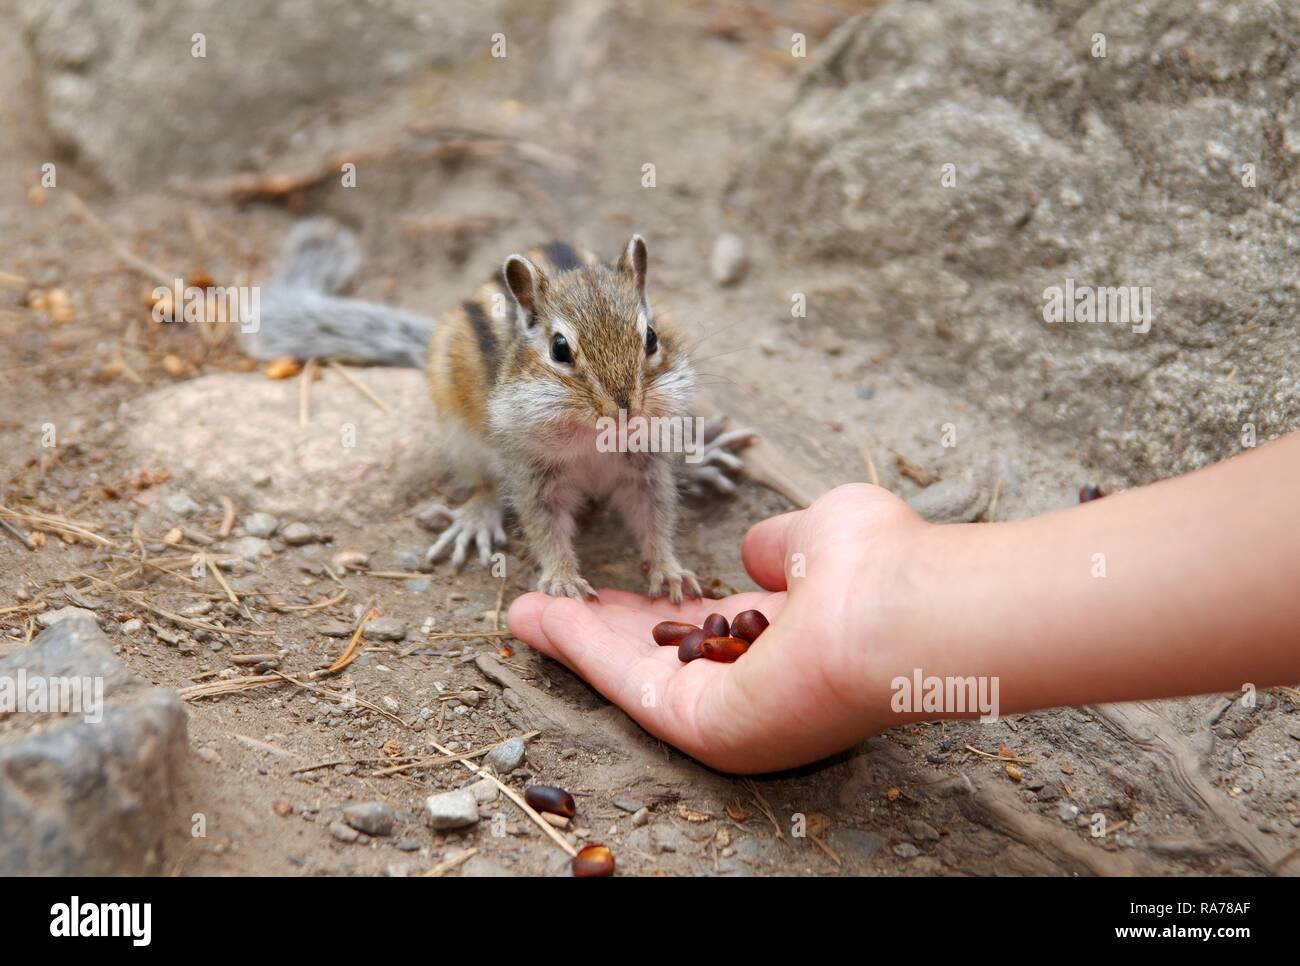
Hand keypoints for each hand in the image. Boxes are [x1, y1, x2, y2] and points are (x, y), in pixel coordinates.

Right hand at [507, 483, 925, 772]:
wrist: (905, 608)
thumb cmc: (883, 564)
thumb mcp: (821, 533)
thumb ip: (781, 545)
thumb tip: (754, 552)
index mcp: (783, 639)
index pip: (702, 629)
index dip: (652, 608)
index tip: (610, 590)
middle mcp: (754, 683)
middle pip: (657, 658)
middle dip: (599, 631)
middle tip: (549, 607)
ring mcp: (730, 713)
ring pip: (635, 676)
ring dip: (577, 642)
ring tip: (525, 612)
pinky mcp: (706, 729)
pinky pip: (630, 687)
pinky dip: (582, 652)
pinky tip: (544, 618)